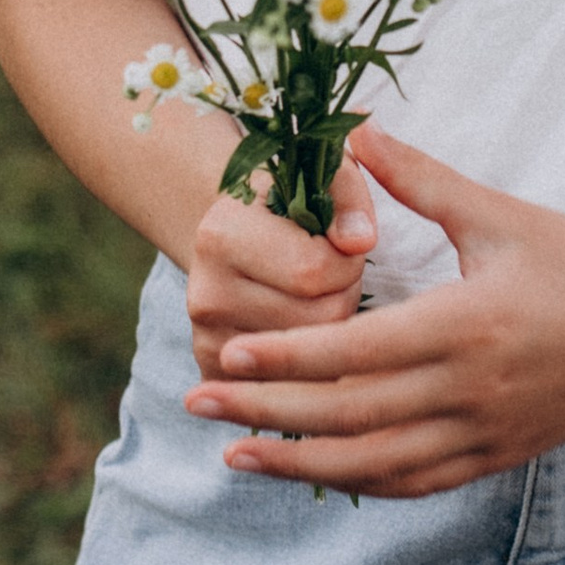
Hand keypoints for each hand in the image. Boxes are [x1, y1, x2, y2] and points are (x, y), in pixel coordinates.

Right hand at [183, 162, 375, 374]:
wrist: (233, 236)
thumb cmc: (289, 204)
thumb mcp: (318, 177)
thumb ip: (346, 196)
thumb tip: (360, 240)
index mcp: (220, 236)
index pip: (314, 271)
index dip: (346, 260)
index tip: (338, 244)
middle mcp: (204, 296)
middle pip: (320, 320)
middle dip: (344, 295)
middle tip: (330, 273)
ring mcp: (209, 343)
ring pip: (315, 358)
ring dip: (332, 328)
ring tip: (314, 295)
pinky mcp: (220, 377)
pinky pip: (296, 386)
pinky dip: (313, 363)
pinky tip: (301, 329)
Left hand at [185, 125, 564, 497]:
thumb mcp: (500, 214)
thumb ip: (422, 180)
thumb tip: (357, 133)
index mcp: (467, 324)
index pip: (355, 353)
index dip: (285, 360)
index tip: (226, 359)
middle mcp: (472, 389)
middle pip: (349, 415)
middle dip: (266, 414)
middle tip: (198, 407)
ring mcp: (486, 433)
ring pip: (375, 464)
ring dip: (301, 463)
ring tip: (235, 457)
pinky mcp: (500, 457)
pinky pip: (417, 483)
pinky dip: (360, 482)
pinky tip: (316, 472)